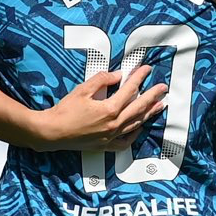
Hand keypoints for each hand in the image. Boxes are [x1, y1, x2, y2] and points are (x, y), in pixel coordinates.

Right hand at [33, 64, 166, 151]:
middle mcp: (113, 125)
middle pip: (139, 108)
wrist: (51, 132)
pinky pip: (125, 142)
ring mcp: (110, 137)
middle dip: (153, 96)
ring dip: (149, 114)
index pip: (130, 90)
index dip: (139, 78)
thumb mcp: (82, 90)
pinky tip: (138, 127)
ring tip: (159, 106)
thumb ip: (101, 80)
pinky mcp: (104, 145)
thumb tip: (117, 75)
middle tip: (163, 88)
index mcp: (108, 110)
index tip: (146, 70)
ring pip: (135, 124)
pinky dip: (134, 134)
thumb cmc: (64, 112)